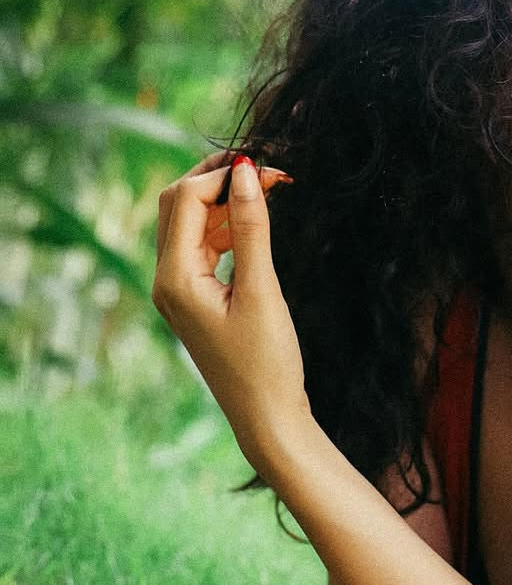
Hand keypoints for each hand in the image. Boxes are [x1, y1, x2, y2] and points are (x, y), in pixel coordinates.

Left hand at [153, 151, 308, 452]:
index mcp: (174, 278)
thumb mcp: (263, 290)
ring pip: (191, 223)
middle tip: (267, 168)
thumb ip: (253, 228)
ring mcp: (179, 290)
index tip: (269, 166)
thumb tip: (247, 173)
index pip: (185, 200)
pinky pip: (204, 246)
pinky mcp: (197, 297)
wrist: (268, 418)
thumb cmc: (267, 362)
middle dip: (218, 179)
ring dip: (225, 201)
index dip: (223, 175)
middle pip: (178, 204)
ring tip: (271, 189)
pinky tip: (257, 222)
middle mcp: (167, 280)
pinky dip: (228, 226)